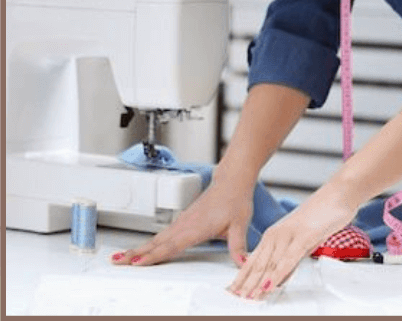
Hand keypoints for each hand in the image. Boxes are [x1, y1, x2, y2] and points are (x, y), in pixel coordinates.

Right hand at [110, 174, 253, 267]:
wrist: (233, 179)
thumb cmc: (235, 199)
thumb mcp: (240, 224)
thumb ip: (238, 246)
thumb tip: (243, 263)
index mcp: (196, 227)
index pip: (171, 246)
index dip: (153, 256)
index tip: (137, 262)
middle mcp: (186, 224)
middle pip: (157, 242)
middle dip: (136, 253)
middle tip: (117, 261)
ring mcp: (184, 220)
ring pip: (158, 237)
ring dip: (139, 247)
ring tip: (123, 257)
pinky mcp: (185, 218)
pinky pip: (163, 233)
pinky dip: (151, 242)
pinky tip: (146, 247)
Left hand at [228, 183, 357, 299]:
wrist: (338, 194)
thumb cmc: (321, 214)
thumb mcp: (302, 241)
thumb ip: (290, 258)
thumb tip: (281, 276)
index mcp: (274, 234)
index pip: (254, 259)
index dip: (243, 276)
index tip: (234, 290)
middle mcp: (277, 234)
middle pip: (257, 263)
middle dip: (246, 283)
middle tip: (235, 297)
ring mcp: (289, 235)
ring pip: (269, 263)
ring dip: (258, 282)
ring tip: (248, 297)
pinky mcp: (303, 236)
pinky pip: (288, 259)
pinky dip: (278, 274)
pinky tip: (270, 285)